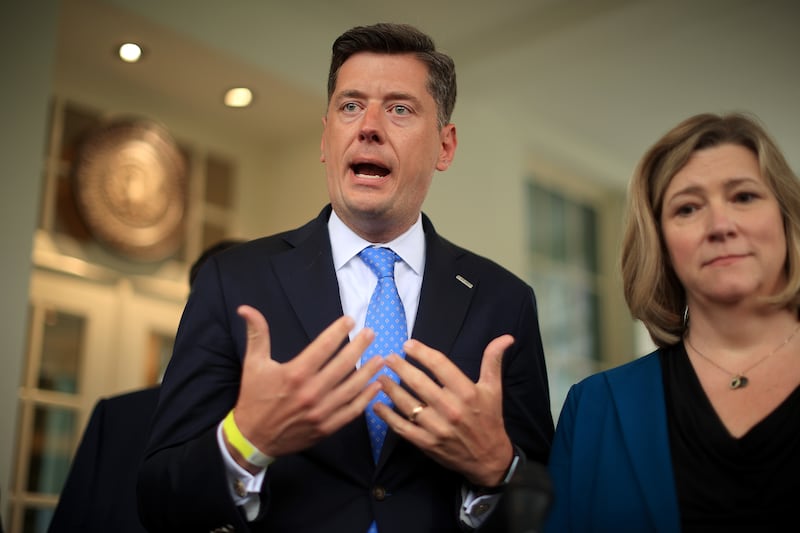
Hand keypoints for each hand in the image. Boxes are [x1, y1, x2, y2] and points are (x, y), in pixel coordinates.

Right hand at [229, 305, 383, 470]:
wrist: (252, 439)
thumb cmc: (254, 398)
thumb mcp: (253, 364)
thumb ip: (256, 334)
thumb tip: (246, 308)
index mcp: (295, 373)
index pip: (323, 347)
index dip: (338, 332)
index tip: (350, 320)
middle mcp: (311, 392)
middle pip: (343, 365)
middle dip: (359, 347)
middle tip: (371, 333)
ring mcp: (321, 411)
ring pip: (352, 388)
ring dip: (368, 371)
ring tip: (381, 358)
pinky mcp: (326, 427)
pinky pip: (351, 411)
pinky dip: (366, 399)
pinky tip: (376, 386)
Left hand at [373, 335, 514, 486]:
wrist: (489, 459)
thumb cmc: (490, 419)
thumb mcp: (493, 389)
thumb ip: (493, 361)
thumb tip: (505, 338)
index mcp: (467, 393)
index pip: (440, 365)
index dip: (422, 353)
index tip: (407, 344)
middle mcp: (451, 409)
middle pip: (419, 383)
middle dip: (400, 367)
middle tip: (388, 358)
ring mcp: (437, 428)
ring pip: (407, 404)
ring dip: (390, 388)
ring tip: (379, 376)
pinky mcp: (427, 443)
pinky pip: (402, 427)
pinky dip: (387, 416)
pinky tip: (377, 405)